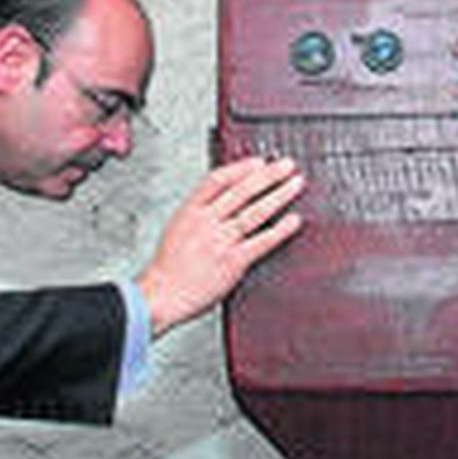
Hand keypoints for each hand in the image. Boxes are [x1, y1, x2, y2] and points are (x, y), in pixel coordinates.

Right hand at [137, 156, 304, 337]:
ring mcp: (220, 241)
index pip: (218, 179)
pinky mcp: (233, 261)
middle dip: (268, 174)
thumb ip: (200, 213)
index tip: (259, 162)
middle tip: (286, 165)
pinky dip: (280, 230)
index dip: (241, 168)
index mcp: (190, 211)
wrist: (161, 295)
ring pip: (255, 211)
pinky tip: (293, 221)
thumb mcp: (178, 228)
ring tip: (296, 184)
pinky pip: (262, 241)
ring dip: (279, 195)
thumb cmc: (168, 268)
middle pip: (242, 190)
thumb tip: (224, 201)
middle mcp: (206, 222)